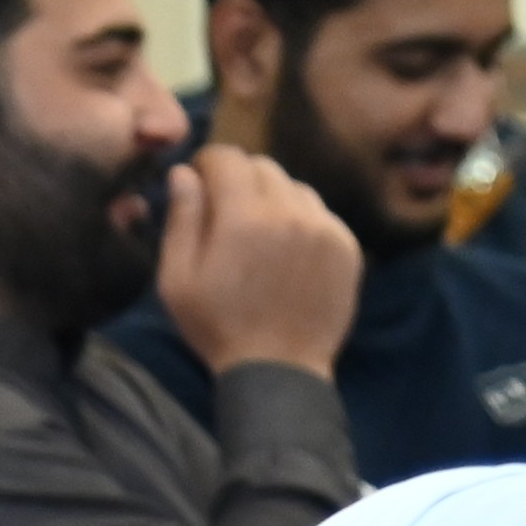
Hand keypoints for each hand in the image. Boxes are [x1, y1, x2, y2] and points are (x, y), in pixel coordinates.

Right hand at [151, 142, 360, 378]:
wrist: (279, 368)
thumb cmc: (217, 326)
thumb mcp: (178, 280)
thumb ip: (181, 220)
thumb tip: (184, 174)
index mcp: (243, 216)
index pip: (228, 157)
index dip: (208, 164)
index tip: (200, 182)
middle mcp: (289, 211)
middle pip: (263, 166)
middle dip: (240, 180)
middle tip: (228, 213)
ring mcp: (324, 227)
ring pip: (295, 188)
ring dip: (273, 199)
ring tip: (261, 236)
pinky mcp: (347, 245)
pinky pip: (320, 214)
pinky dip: (301, 222)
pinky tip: (288, 254)